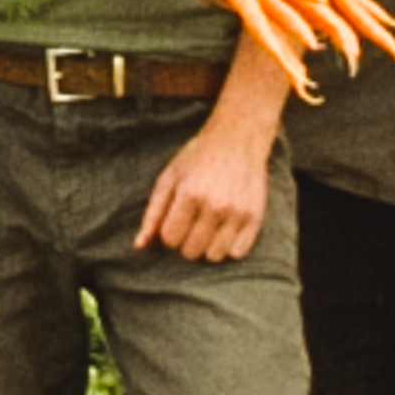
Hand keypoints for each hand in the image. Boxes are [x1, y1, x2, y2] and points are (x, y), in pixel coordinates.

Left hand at [138, 108, 277, 263]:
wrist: (238, 138)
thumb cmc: (198, 158)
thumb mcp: (169, 178)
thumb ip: (153, 213)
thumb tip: (139, 246)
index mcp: (189, 193)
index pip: (171, 239)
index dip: (170, 233)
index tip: (176, 219)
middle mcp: (215, 205)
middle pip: (191, 251)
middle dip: (187, 241)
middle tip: (193, 222)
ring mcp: (237, 212)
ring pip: (214, 256)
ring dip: (208, 246)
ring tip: (209, 226)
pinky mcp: (255, 217)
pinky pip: (237, 252)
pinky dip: (229, 246)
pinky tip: (226, 228)